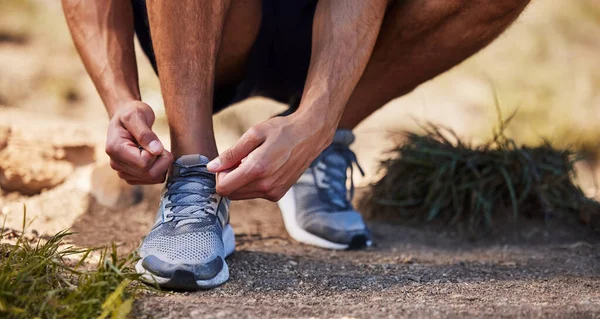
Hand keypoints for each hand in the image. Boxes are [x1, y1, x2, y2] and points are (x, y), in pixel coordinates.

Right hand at [106, 100, 173, 184]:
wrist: (125, 117)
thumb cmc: (131, 113)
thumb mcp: (137, 115)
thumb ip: (145, 133)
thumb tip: (157, 151)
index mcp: (115, 149)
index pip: (144, 164)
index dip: (157, 154)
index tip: (156, 142)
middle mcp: (116, 164)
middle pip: (150, 174)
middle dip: (162, 161)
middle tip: (160, 146)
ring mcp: (122, 172)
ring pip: (153, 178)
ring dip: (161, 165)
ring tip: (154, 150)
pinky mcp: (130, 176)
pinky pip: (152, 180)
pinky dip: (158, 169)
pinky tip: (152, 157)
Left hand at [207, 114, 333, 200]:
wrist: (310, 135)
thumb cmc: (282, 130)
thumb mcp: (254, 134)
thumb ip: (231, 153)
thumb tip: (211, 167)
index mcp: (257, 169)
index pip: (223, 187)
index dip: (219, 174)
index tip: (228, 161)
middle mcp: (266, 185)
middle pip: (231, 193)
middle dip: (229, 178)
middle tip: (240, 159)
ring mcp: (273, 192)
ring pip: (242, 195)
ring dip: (241, 181)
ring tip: (253, 161)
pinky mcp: (278, 194)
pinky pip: (255, 194)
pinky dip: (252, 183)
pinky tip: (263, 168)